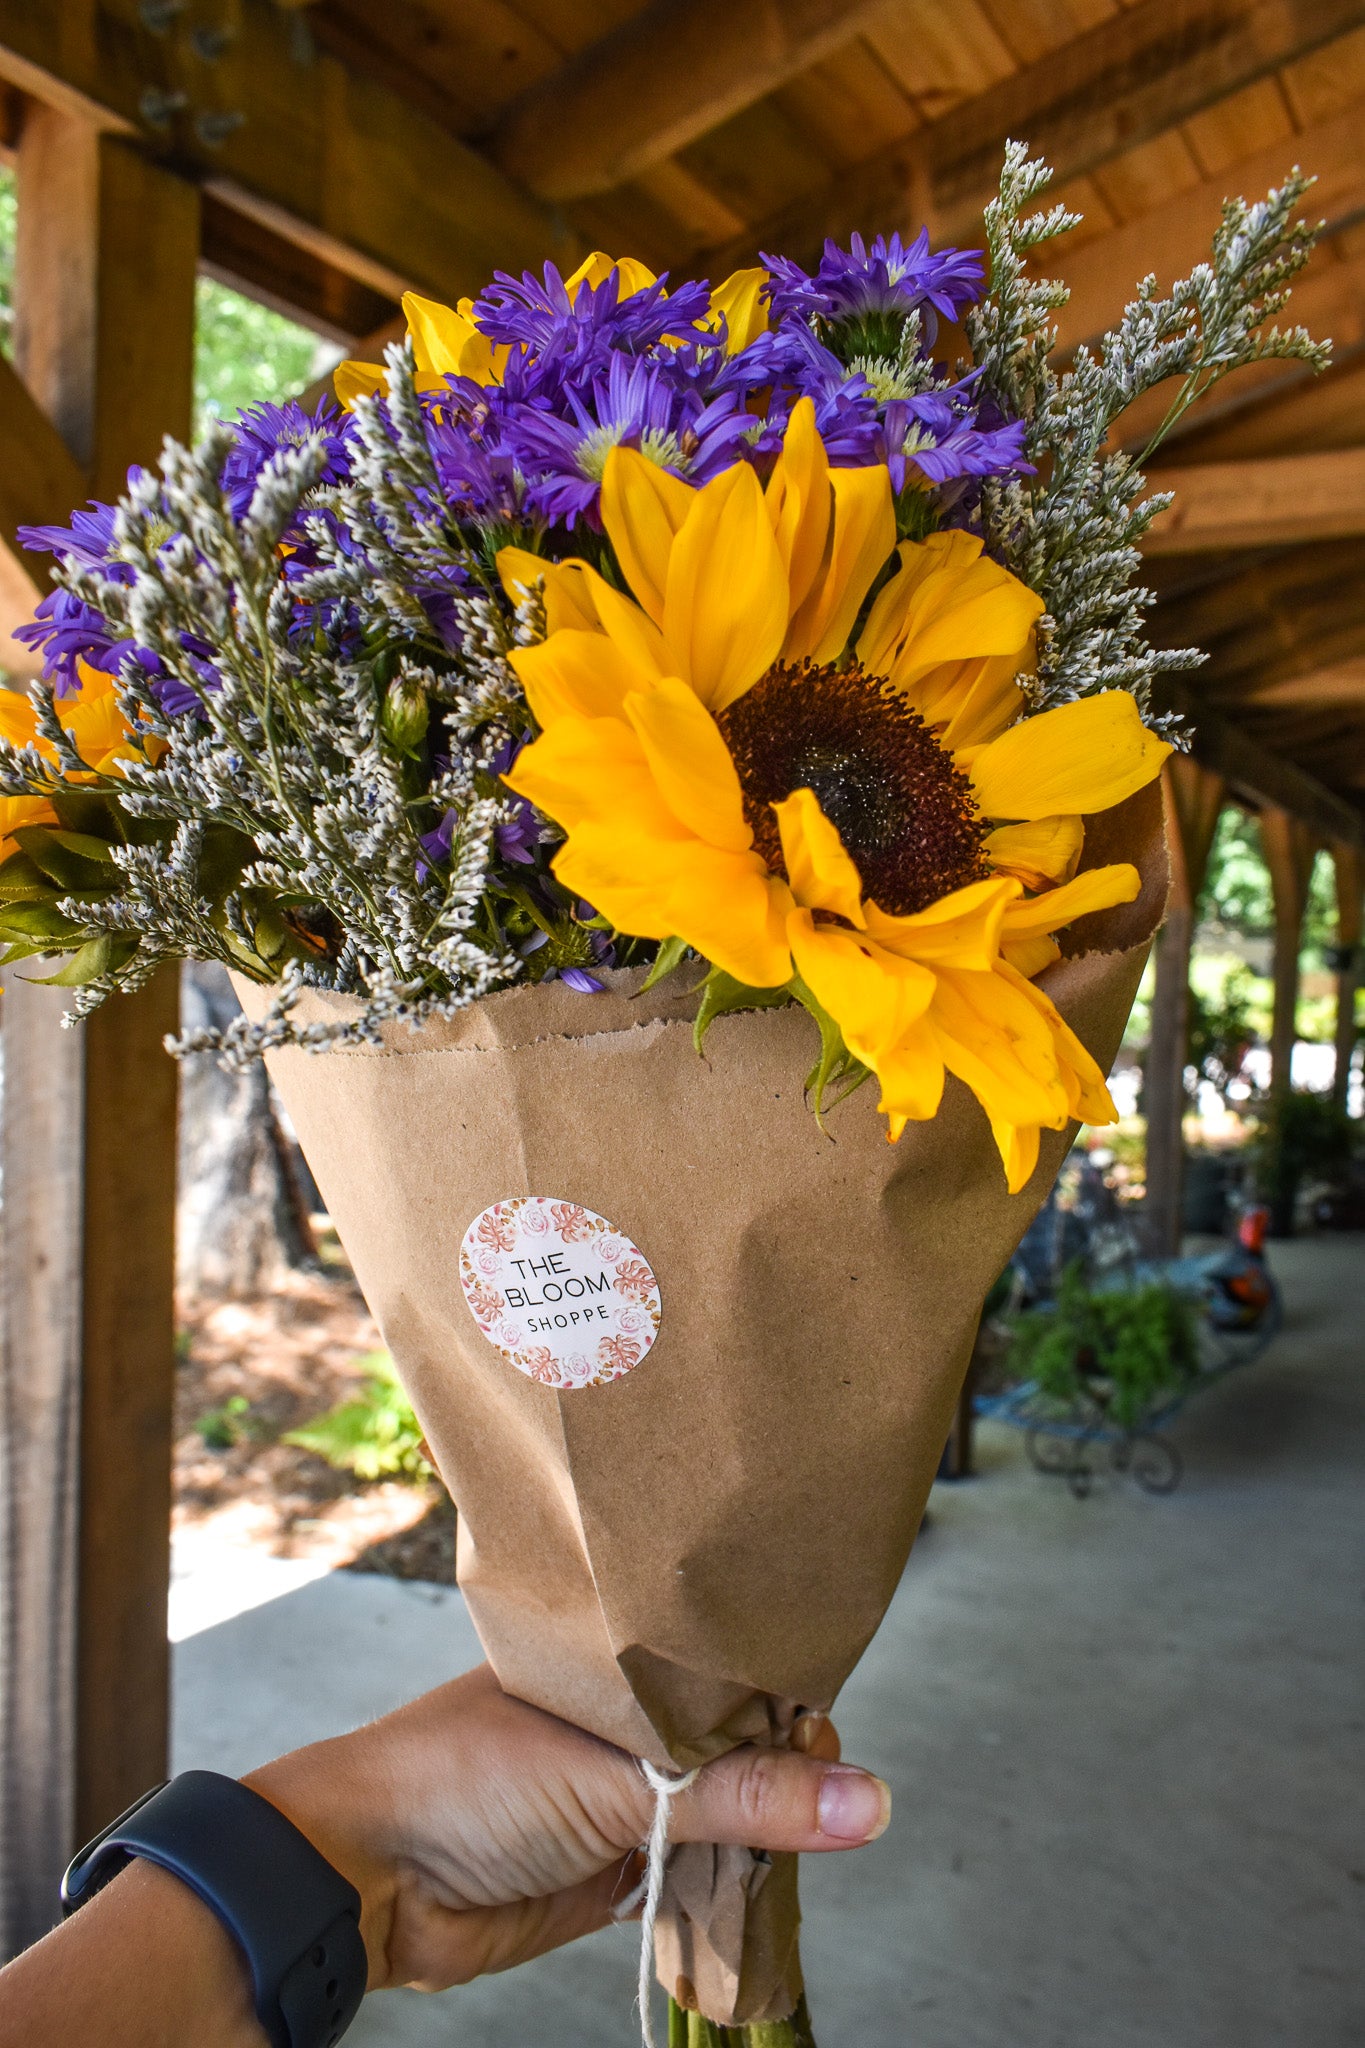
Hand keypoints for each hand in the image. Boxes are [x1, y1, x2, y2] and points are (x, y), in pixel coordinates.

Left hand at [247, 1662, 890, 1993]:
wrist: (365, 1878)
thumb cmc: (463, 1779)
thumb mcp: (616, 1776)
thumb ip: (742, 1792)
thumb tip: (864, 1798)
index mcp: (613, 1657)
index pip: (724, 1664)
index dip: (783, 1693)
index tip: (834, 1730)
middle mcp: (620, 1722)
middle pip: (733, 1744)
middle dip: (784, 1772)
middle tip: (838, 1800)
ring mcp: (616, 1798)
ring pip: (720, 1812)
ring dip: (761, 1837)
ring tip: (813, 1848)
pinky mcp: (611, 1870)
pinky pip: (692, 1873)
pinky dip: (730, 1886)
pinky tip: (767, 1890)